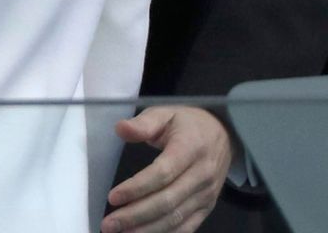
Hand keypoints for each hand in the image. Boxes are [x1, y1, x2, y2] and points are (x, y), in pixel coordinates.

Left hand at [104, 106, 230, 232]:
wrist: (225, 135)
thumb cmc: (187, 124)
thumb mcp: (165, 113)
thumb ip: (143, 123)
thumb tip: (121, 129)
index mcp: (191, 149)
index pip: (163, 174)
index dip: (137, 188)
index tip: (112, 197)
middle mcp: (202, 176)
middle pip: (168, 201)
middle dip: (136, 215)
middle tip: (109, 224)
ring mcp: (207, 195)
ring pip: (177, 218)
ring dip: (147, 229)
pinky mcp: (207, 207)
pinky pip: (188, 226)